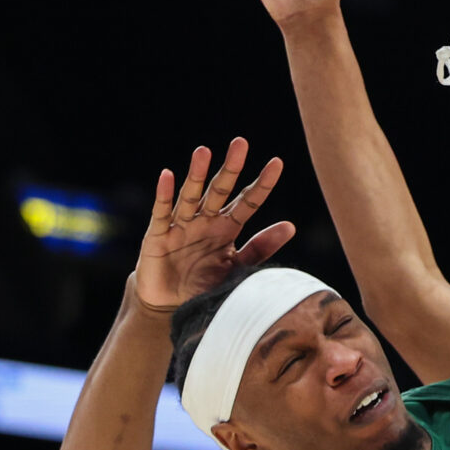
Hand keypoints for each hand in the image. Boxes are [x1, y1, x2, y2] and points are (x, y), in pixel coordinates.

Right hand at [133, 139, 294, 312]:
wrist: (171, 307)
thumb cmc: (205, 285)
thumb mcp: (237, 268)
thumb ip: (260, 248)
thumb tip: (291, 226)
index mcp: (227, 228)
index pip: (247, 203)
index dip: (261, 185)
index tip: (277, 163)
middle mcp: (205, 221)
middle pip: (220, 190)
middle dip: (230, 168)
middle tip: (240, 143)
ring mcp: (181, 225)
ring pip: (191, 195)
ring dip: (197, 174)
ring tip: (204, 152)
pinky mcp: (158, 235)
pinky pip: (162, 213)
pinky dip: (164, 195)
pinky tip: (167, 175)